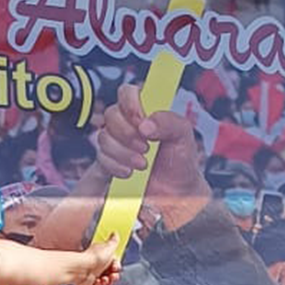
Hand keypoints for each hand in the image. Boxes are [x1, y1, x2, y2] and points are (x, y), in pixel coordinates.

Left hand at [74, 233, 122, 284]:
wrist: (81, 269)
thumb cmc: (93, 258)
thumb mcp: (108, 247)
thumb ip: (114, 241)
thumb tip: (115, 233)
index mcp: (103, 258)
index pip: (114, 265)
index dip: (117, 267)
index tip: (115, 266)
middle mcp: (98, 267)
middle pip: (111, 275)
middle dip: (114, 277)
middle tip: (112, 275)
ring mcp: (93, 277)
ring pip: (106, 284)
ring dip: (108, 282)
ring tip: (104, 279)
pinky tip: (97, 282)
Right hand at [97, 84, 208, 204]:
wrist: (175, 192)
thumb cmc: (180, 161)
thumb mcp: (184, 136)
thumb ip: (169, 122)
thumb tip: (145, 125)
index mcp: (145, 110)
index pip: (127, 92)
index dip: (130, 104)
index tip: (141, 121)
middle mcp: (128, 123)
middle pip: (110, 115)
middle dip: (127, 133)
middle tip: (146, 147)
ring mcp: (116, 142)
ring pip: (103, 137)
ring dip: (124, 153)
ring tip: (143, 164)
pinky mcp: (108, 161)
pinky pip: (101, 158)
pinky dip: (116, 166)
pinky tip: (131, 172)